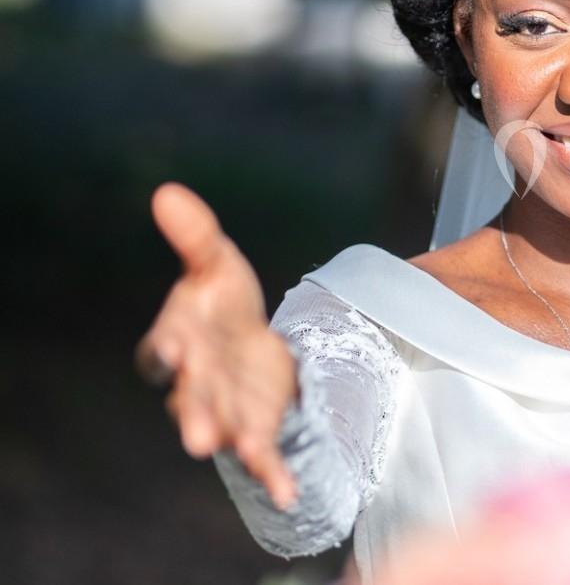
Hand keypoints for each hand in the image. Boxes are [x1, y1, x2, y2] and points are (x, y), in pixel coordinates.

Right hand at [135, 181, 298, 509]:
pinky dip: (272, 474)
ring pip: (224, 428)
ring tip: (242, 454)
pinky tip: (289, 493)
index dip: (167, 350)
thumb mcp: (217, 263)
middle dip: (196, 415)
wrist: (250, 340)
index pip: (165, 348)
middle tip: (198, 438)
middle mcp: (196, 380)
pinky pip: (262, 454)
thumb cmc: (223, 302)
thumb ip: (196, 235)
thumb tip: (167, 191)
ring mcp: (226, 406)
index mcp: (180, 339)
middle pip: (192, 399)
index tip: (174, 351)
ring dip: (232, 443)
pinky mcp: (256, 425)